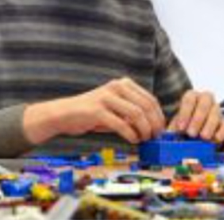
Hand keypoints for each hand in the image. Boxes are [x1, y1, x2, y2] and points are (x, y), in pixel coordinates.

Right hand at [24, 77, 165, 144]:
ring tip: (143, 139)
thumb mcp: (115, 108)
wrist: (64, 114)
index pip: (150, 99)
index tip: (160, 130)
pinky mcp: (96, 111)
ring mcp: (105, 97)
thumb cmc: (92, 114)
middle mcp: (115, 87)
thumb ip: (132, 112)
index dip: (159, 117)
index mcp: (122, 84)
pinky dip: (131, 135)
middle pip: (146, 106)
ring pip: (136, 114)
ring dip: (144, 130)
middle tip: (154, 137)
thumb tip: (155, 126)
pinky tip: (132, 140)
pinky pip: (121, 124)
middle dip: (154, 124)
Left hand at [168, 90, 223, 142]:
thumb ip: (170, 125)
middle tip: (191, 133)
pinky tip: (214, 139)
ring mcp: (216, 110)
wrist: (193, 132)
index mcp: (191, 96)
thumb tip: (165, 132)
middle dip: (197, 119)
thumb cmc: (182, 124)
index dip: (185, 113)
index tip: (180, 127)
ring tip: (202, 137)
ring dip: (209, 126)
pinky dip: (221, 133)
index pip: (189, 99)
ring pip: (216, 114)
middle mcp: (205, 100)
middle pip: (204, 104)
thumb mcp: (175, 123)